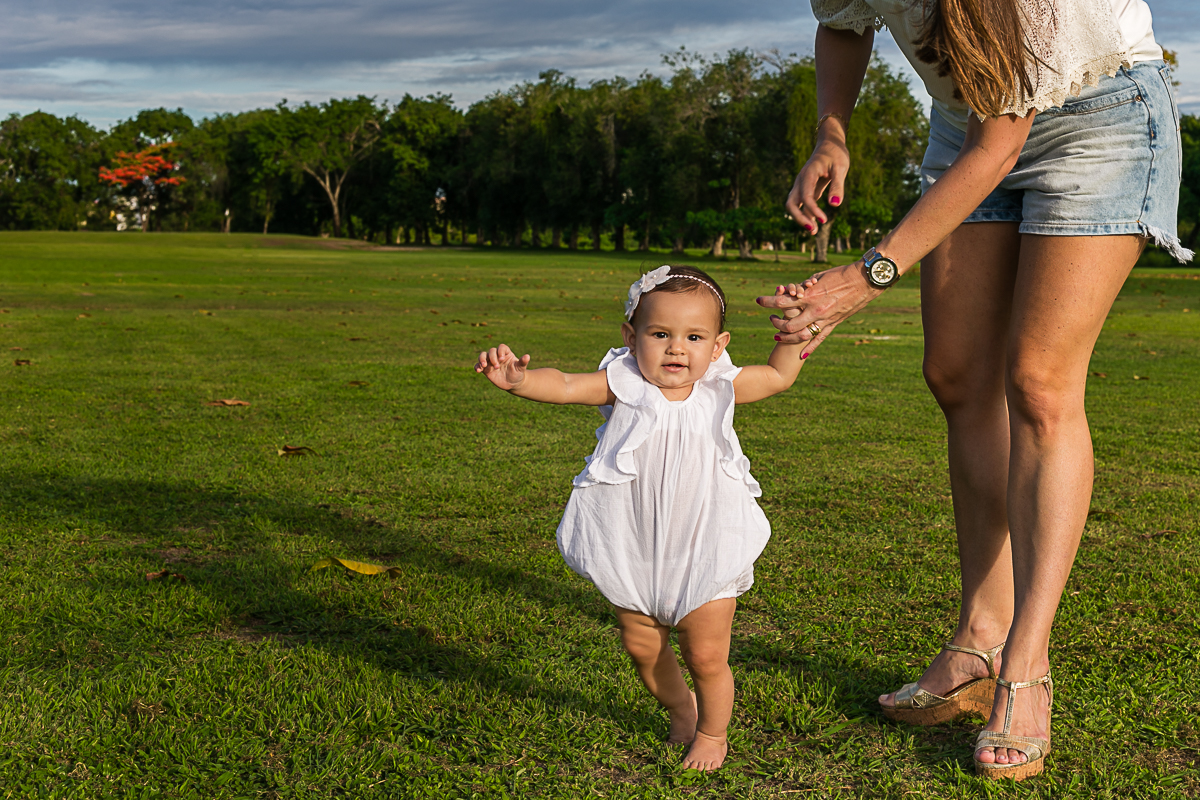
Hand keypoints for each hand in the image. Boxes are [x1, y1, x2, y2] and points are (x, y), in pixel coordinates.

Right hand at [475, 344, 530, 390]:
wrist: (513, 383)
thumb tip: (527, 356)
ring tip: (484, 366)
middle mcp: (497, 356)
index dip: (500, 351)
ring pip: (483, 355)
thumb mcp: (521, 368)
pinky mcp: (486, 369)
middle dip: (492, 358)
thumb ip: (523, 362)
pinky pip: (478, 365)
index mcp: (506, 353)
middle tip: (497, 367)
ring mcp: (490, 362)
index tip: (502, 359)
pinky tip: (478, 371)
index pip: (501, 347)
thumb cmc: (518, 374)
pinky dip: (477, 366)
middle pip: (491, 351)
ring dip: (482, 359)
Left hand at [756, 261, 881, 350]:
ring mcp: (826, 319)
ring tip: (777, 336)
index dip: (768, 301)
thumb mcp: (821, 277)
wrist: (866, 280)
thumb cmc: (843, 273)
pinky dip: (810, 348)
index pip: (783, 301)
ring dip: (787, 337)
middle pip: (788, 323)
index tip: (758, 301)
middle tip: (770, 319)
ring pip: (802, 335)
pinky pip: (820, 339)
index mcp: (811, 294)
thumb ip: (807, 286)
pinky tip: (801, 355)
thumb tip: (796, 289)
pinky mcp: (835, 324)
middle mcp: (816, 309)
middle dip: (776, 322)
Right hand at [786, 135, 849, 231]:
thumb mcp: (841, 168)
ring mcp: (802, 185)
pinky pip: (802, 204)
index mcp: (808, 174)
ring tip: (814, 231)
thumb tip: (834, 205)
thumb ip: (837, 186)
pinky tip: (815, 224)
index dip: (813, 209)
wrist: (830, 144)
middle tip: (813, 230)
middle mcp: (801, 181)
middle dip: (800, 218)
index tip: (824, 220)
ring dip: (801, 219)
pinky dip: (806, 214)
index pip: (806, 196)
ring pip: (793, 205)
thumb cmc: (836, 154)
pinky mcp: (807, 189)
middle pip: (791, 204)